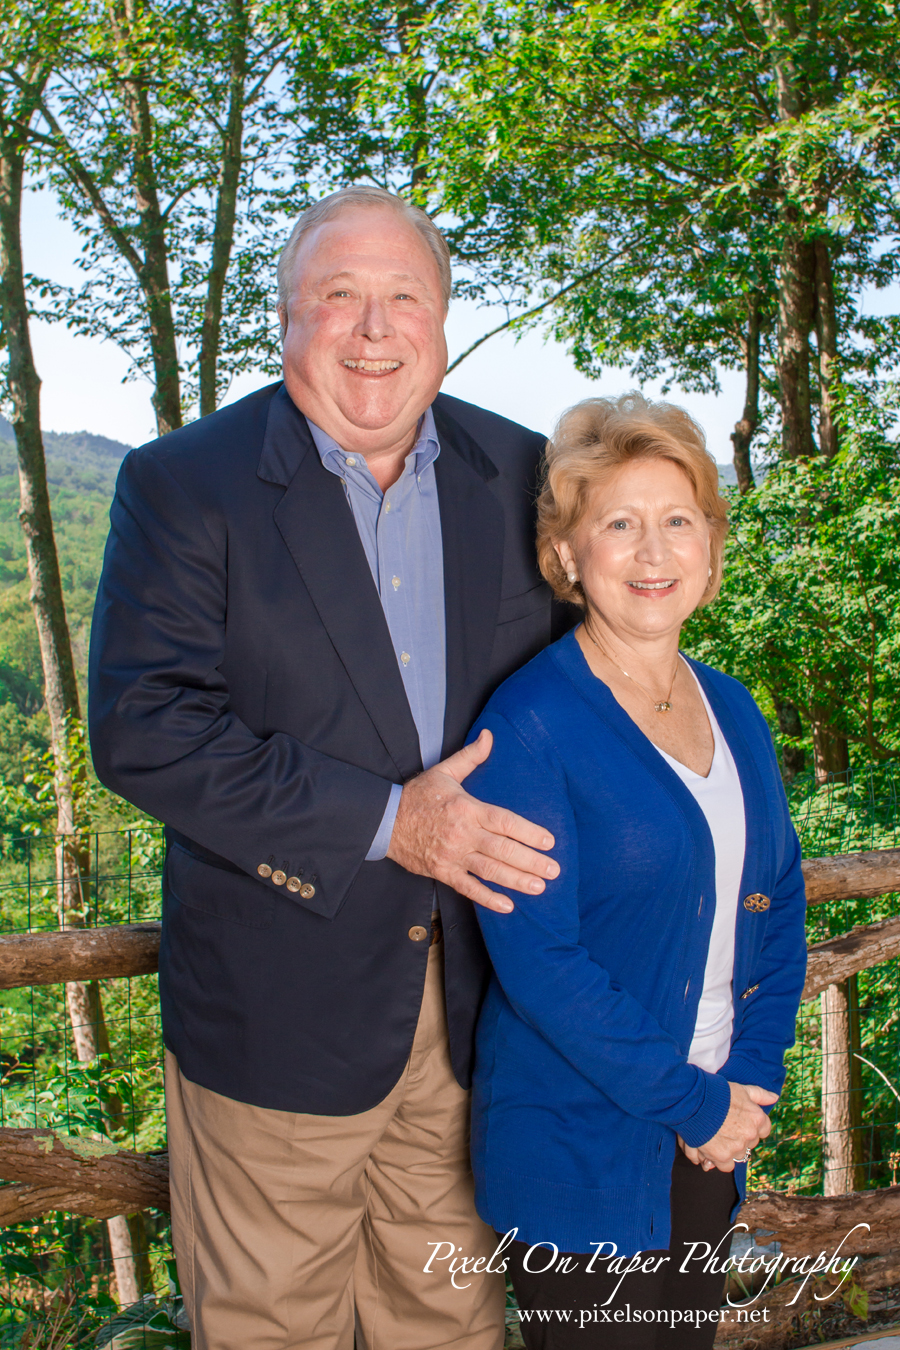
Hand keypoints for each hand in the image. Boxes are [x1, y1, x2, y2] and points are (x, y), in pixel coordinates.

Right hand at [385, 729, 558, 912]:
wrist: (385, 821)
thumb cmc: (417, 796)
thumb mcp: (444, 771)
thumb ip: (471, 756)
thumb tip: (489, 736)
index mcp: (467, 808)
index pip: (504, 822)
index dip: (528, 832)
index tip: (549, 841)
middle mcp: (462, 834)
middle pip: (502, 849)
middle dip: (531, 861)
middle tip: (554, 870)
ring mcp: (452, 856)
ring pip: (490, 871)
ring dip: (516, 881)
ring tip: (539, 887)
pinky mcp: (442, 872)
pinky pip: (468, 888)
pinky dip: (488, 898)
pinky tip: (508, 906)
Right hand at [678, 1082, 778, 1172]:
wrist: (693, 1100)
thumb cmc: (716, 1092)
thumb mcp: (740, 1089)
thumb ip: (759, 1094)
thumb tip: (774, 1097)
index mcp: (757, 1118)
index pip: (764, 1130)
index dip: (752, 1127)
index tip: (740, 1123)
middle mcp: (750, 1135)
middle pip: (749, 1144)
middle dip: (739, 1138)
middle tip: (724, 1128)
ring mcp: (737, 1147)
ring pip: (738, 1156)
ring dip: (728, 1150)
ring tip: (715, 1137)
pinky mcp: (722, 1157)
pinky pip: (726, 1166)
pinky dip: (718, 1159)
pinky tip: (710, 1147)